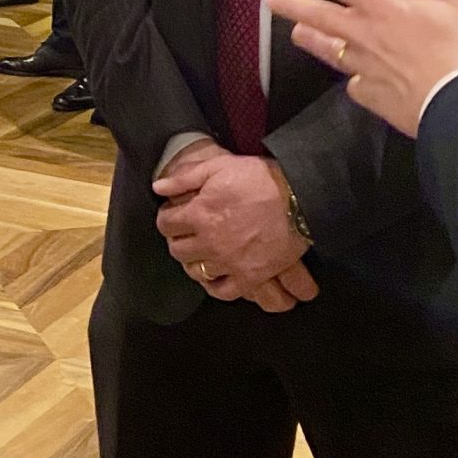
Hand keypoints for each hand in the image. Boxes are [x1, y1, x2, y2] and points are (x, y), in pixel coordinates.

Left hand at [153, 142, 317, 311]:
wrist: (298, 199)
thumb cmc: (259, 178)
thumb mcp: (219, 166)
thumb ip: (185, 177)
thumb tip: (158, 187)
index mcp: (199, 214)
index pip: (166, 224)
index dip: (167, 217)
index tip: (174, 213)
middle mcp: (209, 242)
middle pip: (178, 250)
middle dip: (178, 239)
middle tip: (187, 231)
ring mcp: (228, 263)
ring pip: (196, 271)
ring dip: (194, 260)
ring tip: (202, 251)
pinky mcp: (249, 277)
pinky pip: (222, 291)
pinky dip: (215, 285)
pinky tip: (215, 275)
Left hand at [269, 0, 457, 138]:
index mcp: (385, 8)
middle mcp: (368, 36)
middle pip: (322, 17)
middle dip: (295, 5)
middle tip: (272, 0)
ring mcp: (367, 68)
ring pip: (333, 51)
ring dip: (314, 41)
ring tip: (298, 35)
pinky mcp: (374, 96)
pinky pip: (358, 85)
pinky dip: (356, 80)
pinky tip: (355, 81)